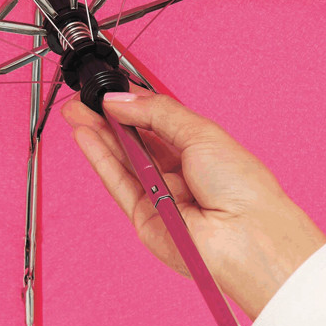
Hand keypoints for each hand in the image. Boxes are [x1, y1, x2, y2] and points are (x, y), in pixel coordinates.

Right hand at [60, 83, 325, 319]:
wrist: (248, 236)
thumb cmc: (242, 188)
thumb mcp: (201, 133)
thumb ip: (157, 113)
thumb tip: (122, 99)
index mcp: (201, 149)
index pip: (158, 121)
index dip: (133, 104)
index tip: (111, 89)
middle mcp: (180, 173)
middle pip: (136, 140)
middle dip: (109, 118)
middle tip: (85, 98)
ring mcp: (161, 196)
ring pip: (122, 160)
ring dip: (98, 134)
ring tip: (77, 110)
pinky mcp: (144, 218)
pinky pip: (117, 183)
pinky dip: (99, 158)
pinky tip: (85, 135)